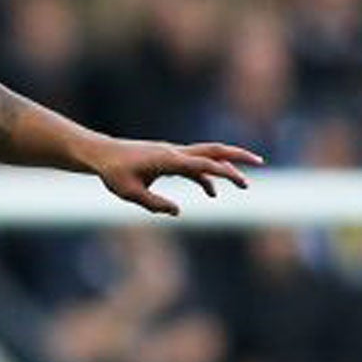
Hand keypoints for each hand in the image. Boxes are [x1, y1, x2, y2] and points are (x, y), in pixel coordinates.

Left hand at [86, 137, 260, 216]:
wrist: (102, 154)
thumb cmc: (113, 173)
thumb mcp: (130, 193)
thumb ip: (154, 204)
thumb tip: (177, 212)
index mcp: (168, 159)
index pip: (201, 164)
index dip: (222, 172)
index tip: (241, 180)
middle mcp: (174, 153)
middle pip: (213, 150)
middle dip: (237, 157)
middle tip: (259, 162)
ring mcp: (173, 153)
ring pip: (207, 156)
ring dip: (226, 167)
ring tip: (244, 183)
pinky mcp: (169, 158)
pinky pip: (194, 166)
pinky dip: (205, 176)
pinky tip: (212, 193)